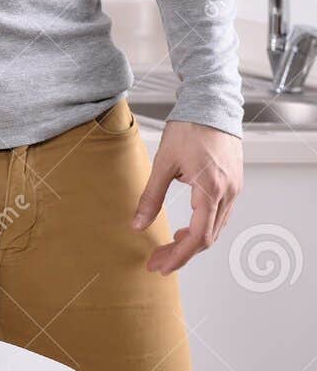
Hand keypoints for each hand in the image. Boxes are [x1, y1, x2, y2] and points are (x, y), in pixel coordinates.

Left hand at [132, 120, 242, 273]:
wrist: (211, 104)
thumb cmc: (187, 129)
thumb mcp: (163, 163)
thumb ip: (150, 196)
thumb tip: (136, 225)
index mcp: (210, 190)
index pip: (197, 237)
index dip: (177, 256)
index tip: (158, 266)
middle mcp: (227, 194)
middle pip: (207, 238)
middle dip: (181, 253)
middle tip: (157, 261)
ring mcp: (234, 189)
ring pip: (216, 228)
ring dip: (193, 241)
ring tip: (167, 246)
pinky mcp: (234, 183)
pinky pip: (220, 215)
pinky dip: (203, 226)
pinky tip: (185, 227)